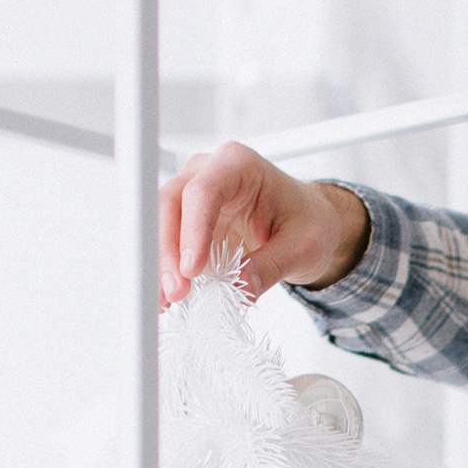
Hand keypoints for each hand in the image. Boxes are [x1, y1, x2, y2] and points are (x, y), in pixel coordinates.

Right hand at [159, 144, 371, 306]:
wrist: (306, 223)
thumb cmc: (307, 222)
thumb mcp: (303, 247)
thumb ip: (271, 266)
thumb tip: (240, 287)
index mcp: (240, 165)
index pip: (204, 191)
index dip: (192, 230)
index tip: (191, 270)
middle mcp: (208, 172)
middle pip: (171, 204)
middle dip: (167, 252)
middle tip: (175, 293)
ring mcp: (191, 195)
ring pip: (160, 224)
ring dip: (160, 265)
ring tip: (166, 302)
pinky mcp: (186, 222)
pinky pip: (167, 245)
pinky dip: (165, 271)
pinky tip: (167, 298)